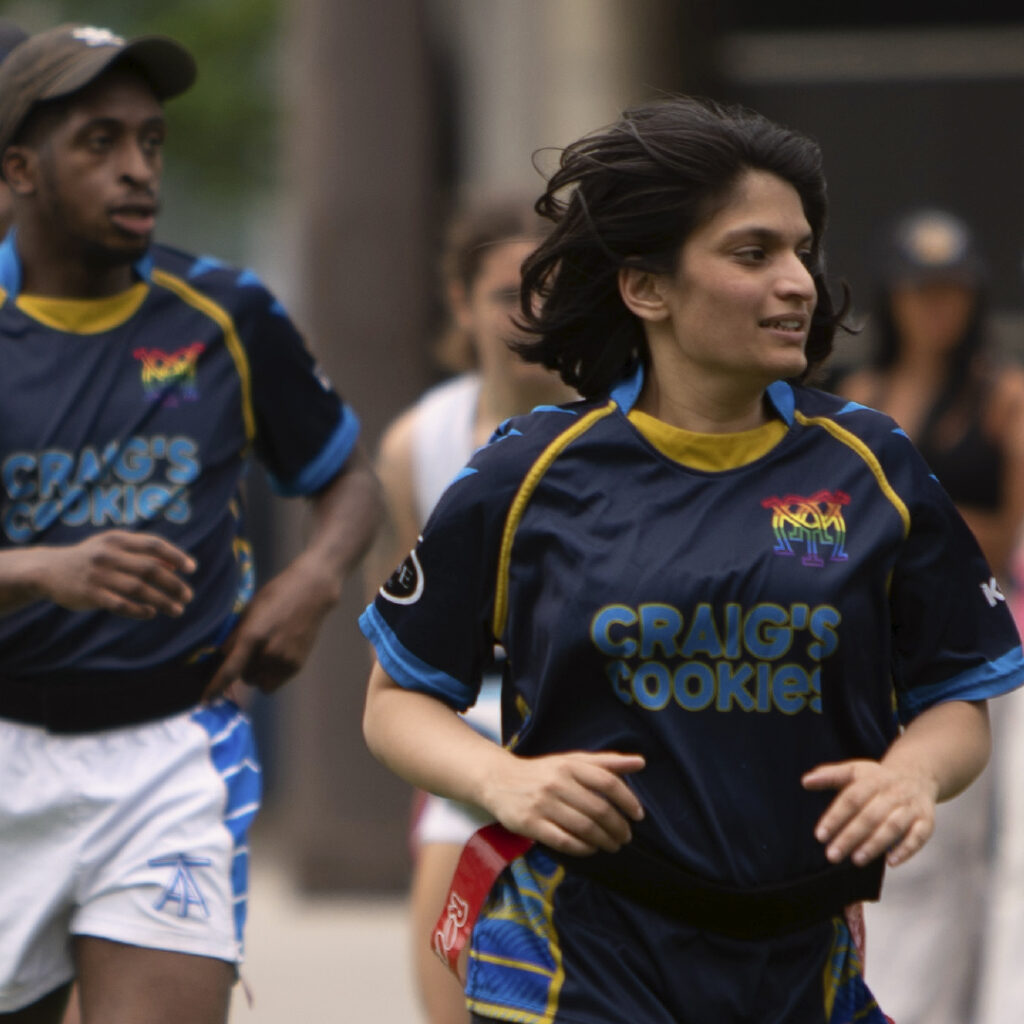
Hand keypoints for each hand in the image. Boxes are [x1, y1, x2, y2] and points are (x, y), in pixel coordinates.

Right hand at [37, 530, 194, 618]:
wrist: (48, 570)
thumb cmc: (91, 558)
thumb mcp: (113, 547)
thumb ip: (142, 553)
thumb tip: (174, 566)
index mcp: (117, 539)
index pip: (154, 544)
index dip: (175, 556)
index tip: (192, 568)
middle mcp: (108, 554)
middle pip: (150, 569)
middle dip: (173, 584)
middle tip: (189, 596)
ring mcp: (98, 575)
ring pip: (138, 589)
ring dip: (162, 601)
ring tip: (178, 609)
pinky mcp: (90, 594)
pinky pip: (120, 604)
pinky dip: (139, 610)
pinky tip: (151, 613)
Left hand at [202, 560, 337, 701]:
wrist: (312, 591)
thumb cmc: (277, 595)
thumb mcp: (250, 610)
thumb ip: (236, 635)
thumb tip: (223, 656)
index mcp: (253, 636)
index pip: (230, 670)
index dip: (215, 687)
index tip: (205, 701)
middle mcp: (269, 653)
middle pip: (245, 677)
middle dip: (244, 668)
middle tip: (252, 650)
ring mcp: (285, 661)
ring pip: (260, 682)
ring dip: (258, 673)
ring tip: (267, 653)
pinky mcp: (297, 665)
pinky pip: (275, 682)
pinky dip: (272, 673)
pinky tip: (279, 654)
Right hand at [481, 750, 645, 856]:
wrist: (499, 779)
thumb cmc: (543, 772)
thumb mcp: (572, 761)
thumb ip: (606, 762)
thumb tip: (641, 762)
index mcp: (570, 765)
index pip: (607, 782)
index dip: (627, 800)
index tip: (638, 815)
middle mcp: (557, 782)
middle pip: (598, 809)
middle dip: (618, 827)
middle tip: (625, 837)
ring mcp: (542, 804)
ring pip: (584, 828)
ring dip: (604, 841)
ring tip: (612, 845)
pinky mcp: (530, 823)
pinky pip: (564, 841)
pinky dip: (583, 848)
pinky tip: (590, 849)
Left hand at [802, 758, 938, 867]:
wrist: (917, 775)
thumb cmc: (878, 778)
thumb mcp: (854, 771)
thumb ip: (830, 776)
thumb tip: (805, 781)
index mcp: (872, 780)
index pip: (851, 799)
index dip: (835, 817)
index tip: (819, 835)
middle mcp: (892, 793)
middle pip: (869, 816)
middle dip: (850, 837)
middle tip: (832, 855)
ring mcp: (910, 807)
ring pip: (893, 827)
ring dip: (875, 844)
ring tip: (856, 860)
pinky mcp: (926, 821)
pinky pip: (919, 836)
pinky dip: (906, 849)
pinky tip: (891, 862)